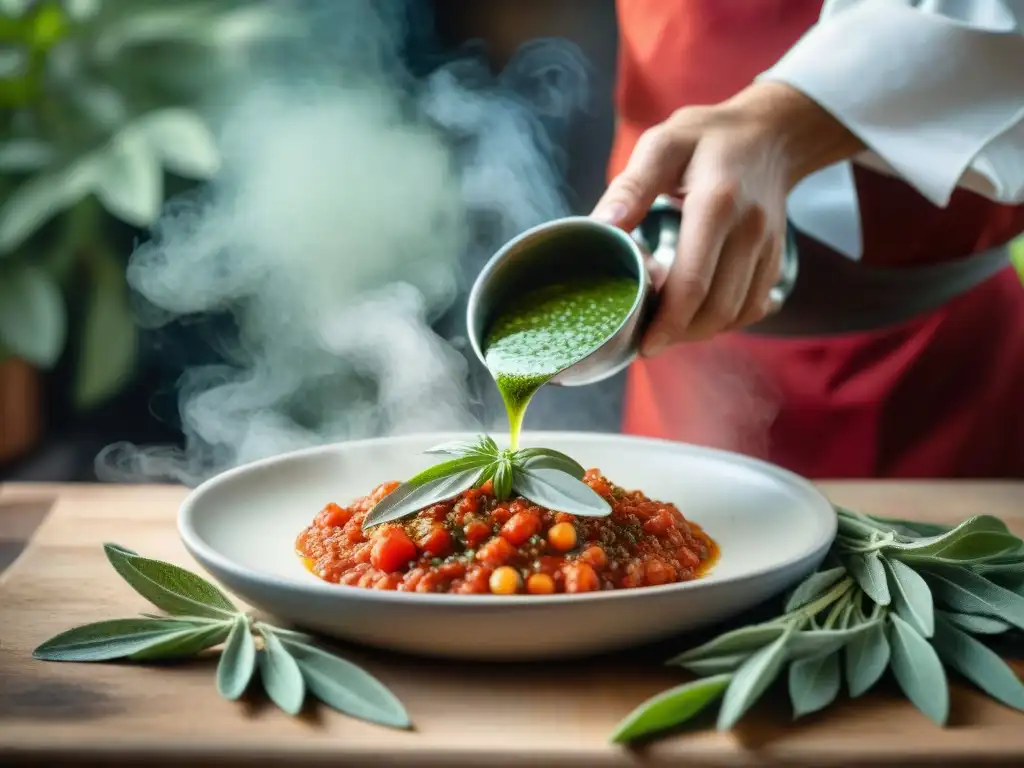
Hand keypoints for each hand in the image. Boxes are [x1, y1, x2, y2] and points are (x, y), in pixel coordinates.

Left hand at [592, 81, 862, 355]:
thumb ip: (631, 187)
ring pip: (736, 314)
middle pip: (716, 308)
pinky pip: (751, 307)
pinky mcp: (776, 259)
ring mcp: (768, 248)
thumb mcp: (662, 144)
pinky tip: (696, 315)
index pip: (693, 283)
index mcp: (716, 203)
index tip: (643, 344)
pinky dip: (723, 321)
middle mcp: (749, 231)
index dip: (667, 323)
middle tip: (645, 339)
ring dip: (699, 331)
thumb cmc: (706, 138)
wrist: (770, 134)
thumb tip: (601, 226)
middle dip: (679, 333)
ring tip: (665, 327)